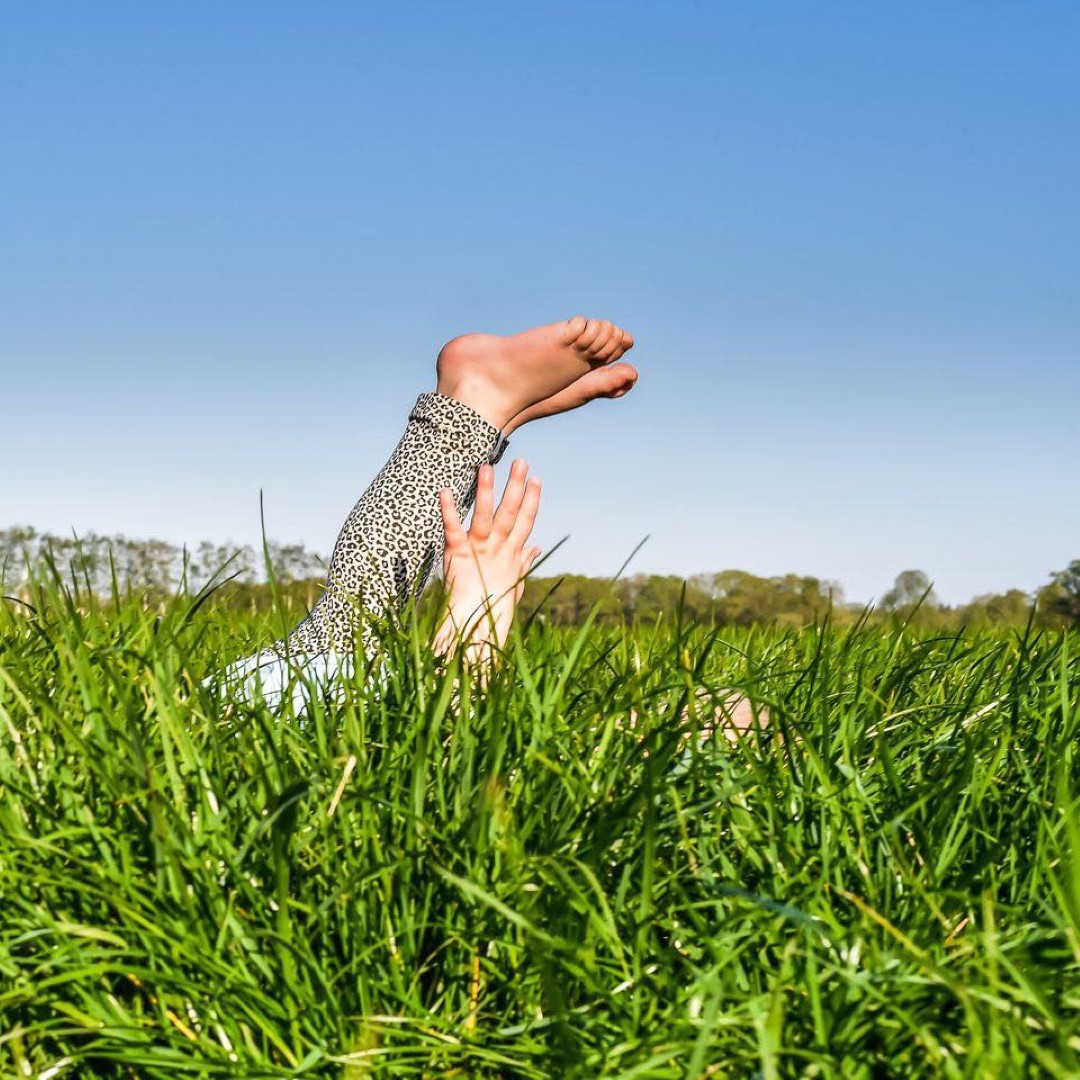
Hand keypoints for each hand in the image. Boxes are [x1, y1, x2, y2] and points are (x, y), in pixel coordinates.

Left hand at [433, 459, 541, 664]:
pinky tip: (446, 491)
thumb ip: (524, 561)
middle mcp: (498, 549)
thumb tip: (534, 546)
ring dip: (487, 491)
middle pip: (511, 513)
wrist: (475, 628)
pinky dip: (449, 510)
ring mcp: (480, 550)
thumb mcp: (514, 583)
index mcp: (512, 554)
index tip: (538, 480)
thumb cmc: (492, 607)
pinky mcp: (458, 554)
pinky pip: (453, 528)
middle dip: (516, 486)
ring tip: (487, 466)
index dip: (533, 501)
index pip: (526, 522)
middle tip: (521, 462)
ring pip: (485, 515)